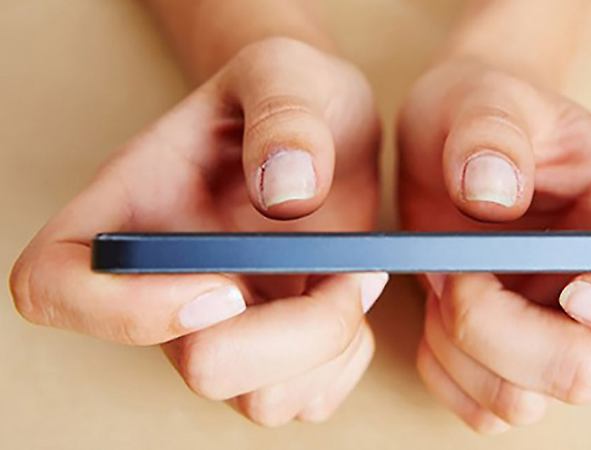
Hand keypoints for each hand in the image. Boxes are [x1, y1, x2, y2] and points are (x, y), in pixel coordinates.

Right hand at [10, 37, 387, 425]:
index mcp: (129, 214)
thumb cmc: (287, 96)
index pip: (54, 288)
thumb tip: (285, 193)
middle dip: (292, 332)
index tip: (224, 284)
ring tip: (355, 273)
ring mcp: (218, 331)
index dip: (125, 311)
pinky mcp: (271, 355)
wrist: (325, 128)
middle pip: (198, 367)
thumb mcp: (284, 73)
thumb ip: (283, 114)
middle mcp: (164, 287)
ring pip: (260, 399)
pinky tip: (353, 297)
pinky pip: (308, 398)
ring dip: (330, 344)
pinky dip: (347, 359)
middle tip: (346, 269)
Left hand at [397, 58, 590, 431]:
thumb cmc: (483, 112)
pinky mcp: (507, 359)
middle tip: (464, 270)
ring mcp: (559, 332)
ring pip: (526, 403)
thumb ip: (491, 131)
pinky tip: (437, 307)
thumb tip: (491, 195)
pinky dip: (443, 366)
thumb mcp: (483, 97)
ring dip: (462, 346)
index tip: (578, 283)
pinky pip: (481, 408)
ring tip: (446, 278)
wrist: (444, 142)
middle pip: (590, 371)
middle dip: (504, 331)